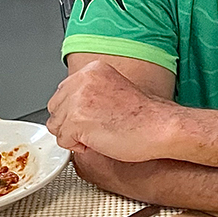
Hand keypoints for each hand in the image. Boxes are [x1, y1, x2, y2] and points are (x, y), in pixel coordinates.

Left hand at [47, 60, 177, 162]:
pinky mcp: (77, 120)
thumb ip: (90, 93)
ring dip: (74, 136)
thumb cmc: (146, 116)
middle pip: (56, 108)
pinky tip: (98, 141)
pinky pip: (63, 140)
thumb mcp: (114, 90)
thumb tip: (71, 106)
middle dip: (70, 123)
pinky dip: (78, 147)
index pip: (64, 92)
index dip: (76, 111)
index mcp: (92, 70)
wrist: (161, 127)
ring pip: (56, 125)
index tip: (94, 118)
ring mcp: (78, 99)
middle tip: (96, 128)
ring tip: (99, 134)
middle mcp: (82, 80)